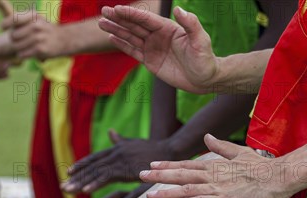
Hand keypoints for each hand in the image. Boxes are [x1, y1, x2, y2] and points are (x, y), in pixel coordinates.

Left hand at [2, 10, 66, 59]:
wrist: (63, 39)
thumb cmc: (43, 29)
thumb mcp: (33, 18)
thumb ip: (17, 16)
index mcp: (33, 15)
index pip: (14, 18)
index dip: (6, 24)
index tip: (2, 27)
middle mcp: (36, 25)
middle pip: (13, 35)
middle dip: (13, 39)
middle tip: (20, 39)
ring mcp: (39, 37)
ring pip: (17, 46)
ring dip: (18, 48)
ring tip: (25, 46)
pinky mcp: (41, 49)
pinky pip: (22, 54)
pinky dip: (23, 55)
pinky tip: (28, 52)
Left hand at [62, 130, 171, 193]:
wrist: (170, 151)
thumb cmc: (154, 149)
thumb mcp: (133, 144)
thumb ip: (120, 140)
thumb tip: (111, 132)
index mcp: (116, 150)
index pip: (95, 158)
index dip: (81, 165)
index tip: (69, 172)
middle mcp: (115, 154)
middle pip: (92, 167)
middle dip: (76, 178)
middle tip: (63, 187)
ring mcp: (121, 161)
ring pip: (97, 173)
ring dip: (82, 183)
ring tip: (69, 192)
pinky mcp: (128, 170)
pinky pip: (109, 178)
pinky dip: (97, 184)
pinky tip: (87, 191)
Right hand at [99, 5, 216, 93]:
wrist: (205, 79)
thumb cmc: (205, 59)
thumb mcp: (200, 40)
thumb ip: (191, 24)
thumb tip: (179, 9)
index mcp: (168, 28)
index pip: (146, 19)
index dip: (131, 14)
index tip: (117, 9)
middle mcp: (158, 36)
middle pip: (135, 25)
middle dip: (119, 18)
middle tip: (103, 11)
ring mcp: (153, 49)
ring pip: (131, 37)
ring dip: (117, 30)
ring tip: (102, 23)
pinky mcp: (150, 62)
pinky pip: (134, 51)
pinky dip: (122, 44)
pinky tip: (111, 37)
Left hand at [140, 134, 298, 197]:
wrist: (280, 176)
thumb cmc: (261, 167)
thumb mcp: (239, 152)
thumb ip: (221, 146)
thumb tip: (207, 137)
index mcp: (214, 165)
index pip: (185, 165)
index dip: (167, 166)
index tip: (151, 166)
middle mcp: (212, 176)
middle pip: (180, 175)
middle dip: (159, 176)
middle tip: (140, 176)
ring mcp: (217, 188)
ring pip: (186, 190)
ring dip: (166, 193)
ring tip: (148, 195)